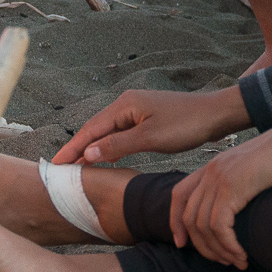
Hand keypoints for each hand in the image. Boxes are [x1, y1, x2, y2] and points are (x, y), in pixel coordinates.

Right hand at [57, 86, 250, 166]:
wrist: (216, 115)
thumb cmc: (186, 125)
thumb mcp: (151, 138)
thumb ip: (118, 145)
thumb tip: (89, 152)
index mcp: (124, 105)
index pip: (91, 129)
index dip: (72, 148)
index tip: (56, 164)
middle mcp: (127, 103)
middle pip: (95, 128)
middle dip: (77, 148)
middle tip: (59, 168)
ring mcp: (137, 109)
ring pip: (107, 131)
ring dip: (92, 147)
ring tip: (76, 165)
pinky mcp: (146, 117)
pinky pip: (120, 132)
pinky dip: (109, 145)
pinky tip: (105, 157)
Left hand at [167, 113, 271, 267]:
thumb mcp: (253, 171)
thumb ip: (239, 186)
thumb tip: (238, 214)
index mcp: (213, 166)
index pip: (179, 194)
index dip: (175, 221)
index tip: (182, 244)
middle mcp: (211, 171)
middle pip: (189, 217)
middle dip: (202, 246)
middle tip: (223, 261)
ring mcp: (219, 177)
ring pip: (203, 226)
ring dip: (219, 251)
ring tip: (237, 261)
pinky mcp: (232, 187)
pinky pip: (219, 226)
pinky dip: (228, 245)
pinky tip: (241, 254)